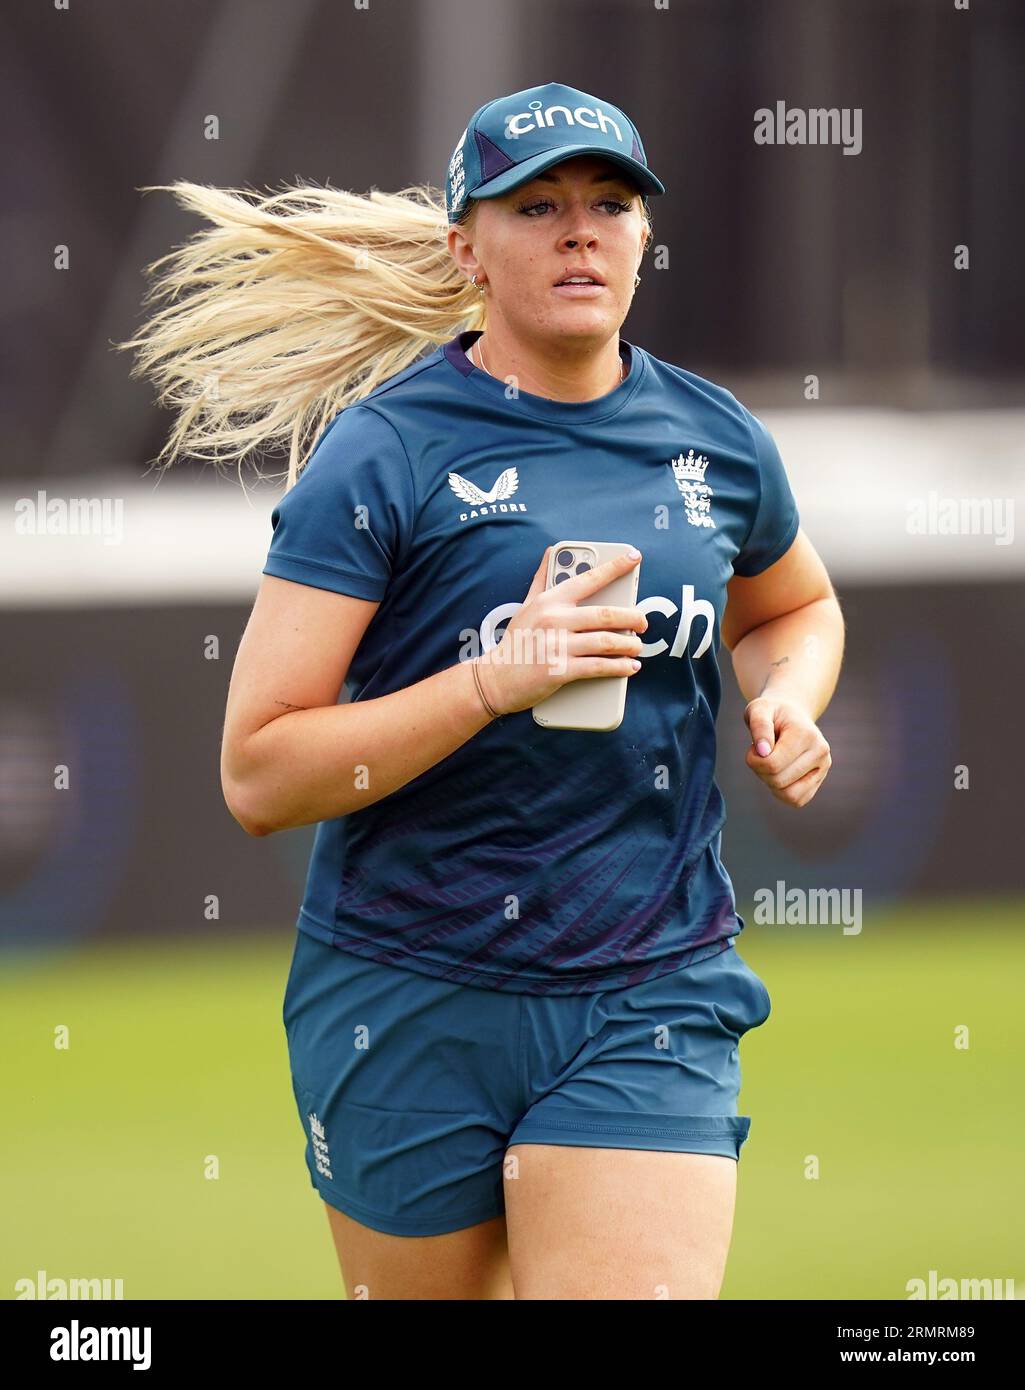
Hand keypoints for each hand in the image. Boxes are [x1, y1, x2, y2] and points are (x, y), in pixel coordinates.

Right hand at [476, 545, 647, 716]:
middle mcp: (554, 619)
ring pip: (606, 641)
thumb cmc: (515, 641)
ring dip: (629, 644)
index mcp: (549, 601)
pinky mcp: (560, 670)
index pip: (588, 578)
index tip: (634, 557)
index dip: (615, 567)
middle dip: (632, 617)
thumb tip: (551, 551)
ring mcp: (557, 645)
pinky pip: (599, 666)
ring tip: (637, 646)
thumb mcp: (526, 605)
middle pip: (605, 614)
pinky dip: (620, 667)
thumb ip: (542, 579)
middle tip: (642, 622)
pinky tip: (630, 667)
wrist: (496, 679)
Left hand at [744, 695, 831, 807]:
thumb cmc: (772, 713)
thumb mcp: (759, 709)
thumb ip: (759, 726)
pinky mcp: (819, 781)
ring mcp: (823, 768)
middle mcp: (820, 752)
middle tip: (762, 754)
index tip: (754, 747)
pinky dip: (781, 792)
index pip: (772, 764)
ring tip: (771, 763)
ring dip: (770, 783)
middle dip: (761, 770)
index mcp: (806, 734)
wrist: (791, 714)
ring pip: (789, 795)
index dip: (754, 760)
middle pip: (778, 780)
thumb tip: (763, 752)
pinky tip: (778, 773)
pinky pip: (796, 800)